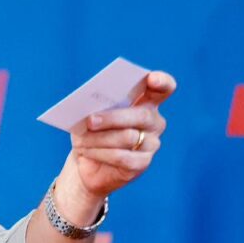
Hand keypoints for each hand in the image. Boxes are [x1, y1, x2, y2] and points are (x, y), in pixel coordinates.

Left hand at [66, 70, 175, 200]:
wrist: (88, 162)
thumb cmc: (91, 132)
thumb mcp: (90, 115)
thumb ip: (95, 107)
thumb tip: (90, 110)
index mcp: (146, 102)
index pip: (163, 88)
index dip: (162, 81)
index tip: (152, 78)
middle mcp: (154, 122)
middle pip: (141, 115)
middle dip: (113, 117)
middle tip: (90, 120)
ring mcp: (152, 144)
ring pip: (128, 137)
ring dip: (99, 138)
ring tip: (80, 139)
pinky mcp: (143, 163)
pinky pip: (121, 157)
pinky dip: (100, 153)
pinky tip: (86, 152)